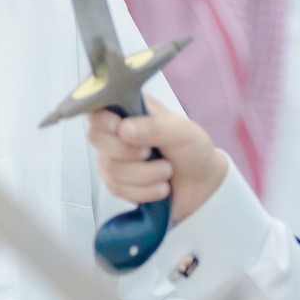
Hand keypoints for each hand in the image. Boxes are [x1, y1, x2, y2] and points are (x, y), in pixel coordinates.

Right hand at [87, 94, 228, 222]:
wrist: (203, 182)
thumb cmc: (193, 148)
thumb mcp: (182, 132)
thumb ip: (154, 128)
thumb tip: (123, 130)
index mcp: (129, 110)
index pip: (97, 107)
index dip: (103, 120)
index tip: (120, 127)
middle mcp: (115, 133)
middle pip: (96, 138)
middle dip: (127, 152)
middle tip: (150, 152)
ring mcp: (113, 159)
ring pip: (110, 169)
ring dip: (145, 175)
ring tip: (167, 171)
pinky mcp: (117, 183)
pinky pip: (117, 189)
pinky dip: (144, 192)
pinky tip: (161, 187)